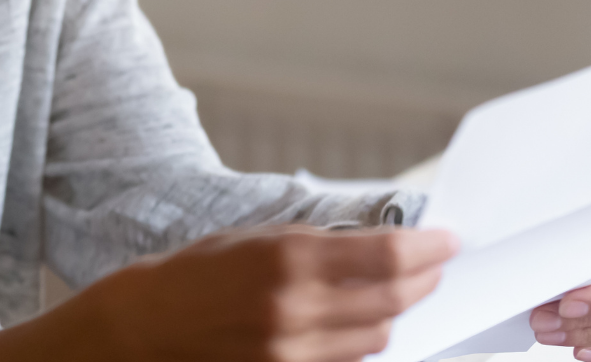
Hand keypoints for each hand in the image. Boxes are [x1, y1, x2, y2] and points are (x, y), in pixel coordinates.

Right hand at [85, 224, 457, 361]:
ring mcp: (292, 353)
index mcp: (287, 260)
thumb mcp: (255, 238)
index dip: (428, 248)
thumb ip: (317, 243)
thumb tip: (378, 246)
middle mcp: (295, 310)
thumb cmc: (193, 276)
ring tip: (399, 291)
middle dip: (423, 280)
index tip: (447, 241)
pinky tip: (363, 322)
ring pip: (377, 336)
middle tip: (434, 265)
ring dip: (395, 312)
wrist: (143, 330)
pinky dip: (363, 342)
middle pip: (392, 299)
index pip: (386, 256)